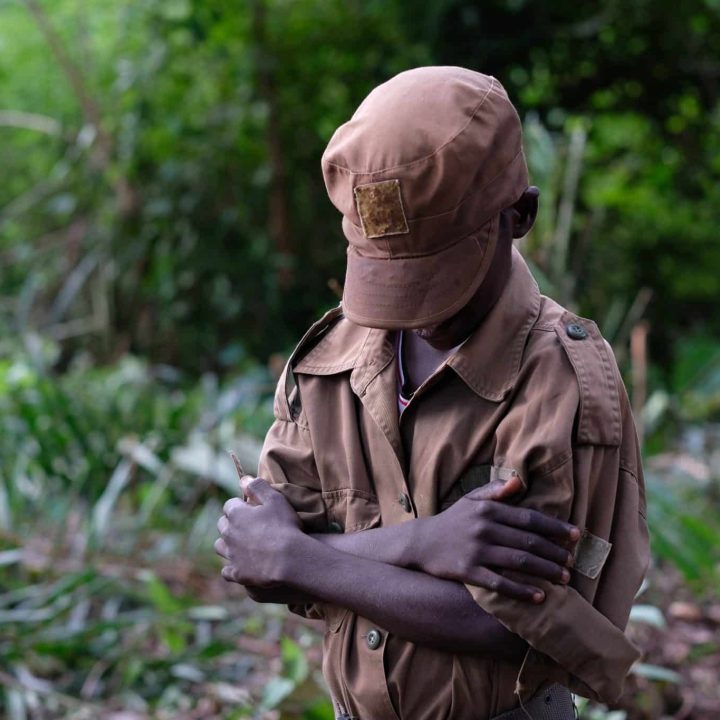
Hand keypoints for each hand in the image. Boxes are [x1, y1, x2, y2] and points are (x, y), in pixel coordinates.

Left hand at [215, 477, 302, 587]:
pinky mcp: (237, 573)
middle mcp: (228, 534)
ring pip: (220, 546)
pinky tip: (240, 566)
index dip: (241, 505)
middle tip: (248, 525)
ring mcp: (231, 555)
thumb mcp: (275, 499)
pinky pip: (226, 571)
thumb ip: (258, 486)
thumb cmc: (284, 526)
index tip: (252, 508)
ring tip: (241, 544)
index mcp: (236, 514)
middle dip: (231, 523)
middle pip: (222, 524)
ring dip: (227, 543)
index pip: (230, 505)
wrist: (289, 559)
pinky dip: (231, 567)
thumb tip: (243, 479)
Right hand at [416, 476, 579, 602]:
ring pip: (519, 563)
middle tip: (571, 562)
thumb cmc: (452, 521)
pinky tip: (539, 597)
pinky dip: (522, 591)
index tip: (576, 535)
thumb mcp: (470, 500)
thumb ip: (495, 492)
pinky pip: (501, 584)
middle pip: (529, 542)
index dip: (555, 527)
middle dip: (555, 553)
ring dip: (545, 571)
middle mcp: (484, 529)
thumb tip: (519, 481)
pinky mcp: (468, 572)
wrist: (421, 543)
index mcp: (488, 510)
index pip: (530, 518)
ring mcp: (476, 551)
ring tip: (563, 579)